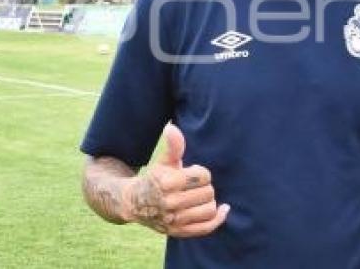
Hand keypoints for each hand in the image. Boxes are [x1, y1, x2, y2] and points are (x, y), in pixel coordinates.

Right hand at [122, 123, 229, 237]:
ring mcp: (175, 220)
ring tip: (200, 196)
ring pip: (209, 209)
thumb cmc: (155, 179)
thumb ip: (173, 146)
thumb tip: (171, 127)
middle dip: (204, 187)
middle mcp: (171, 203)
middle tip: (193, 186)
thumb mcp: (164, 162)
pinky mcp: (179, 232)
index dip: (201, 173)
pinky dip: (218, 218)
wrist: (135, 203)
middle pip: (208, 192)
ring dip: (209, 201)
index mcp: (168, 183)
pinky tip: (223, 209)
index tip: (191, 173)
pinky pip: (206, 228)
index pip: (203, 176)